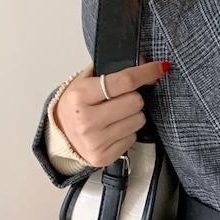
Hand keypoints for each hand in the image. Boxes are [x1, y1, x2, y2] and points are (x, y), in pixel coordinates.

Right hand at [51, 62, 166, 168]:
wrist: (60, 134)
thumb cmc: (75, 106)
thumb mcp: (83, 81)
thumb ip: (111, 70)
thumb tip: (144, 63)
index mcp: (80, 95)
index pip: (124, 81)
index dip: (146, 72)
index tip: (159, 68)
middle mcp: (87, 120)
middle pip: (136, 102)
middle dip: (134, 98)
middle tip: (121, 99)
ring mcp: (95, 140)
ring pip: (138, 120)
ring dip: (132, 115)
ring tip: (115, 116)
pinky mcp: (103, 156)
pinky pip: (133, 137)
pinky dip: (127, 131)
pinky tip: (112, 129)